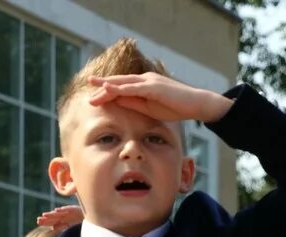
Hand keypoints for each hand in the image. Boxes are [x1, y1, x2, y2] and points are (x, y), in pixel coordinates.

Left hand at [37, 205, 83, 231]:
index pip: (52, 221)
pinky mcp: (74, 209)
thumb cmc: (80, 221)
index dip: (45, 221)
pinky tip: (57, 210)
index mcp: (62, 220)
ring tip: (44, 215)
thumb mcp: (70, 225)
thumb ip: (62, 226)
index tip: (38, 222)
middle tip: (38, 220)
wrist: (90, 215)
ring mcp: (68, 212)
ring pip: (58, 213)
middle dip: (46, 219)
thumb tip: (53, 228)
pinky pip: (68, 209)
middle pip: (53, 217)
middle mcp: (63, 215)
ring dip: (51, 214)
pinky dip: (63, 210)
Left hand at [88, 73, 232, 122]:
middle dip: (103, 86)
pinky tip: (109, 89)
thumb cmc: (177, 107)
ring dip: (107, 86)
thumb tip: (117, 101)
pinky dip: (120, 88)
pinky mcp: (154, 86)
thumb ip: (135, 103)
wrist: (197, 104)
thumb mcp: (151, 108)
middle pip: (119, 82)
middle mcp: (145, 79)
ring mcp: (150, 81)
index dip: (107, 90)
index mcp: (145, 84)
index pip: (122, 86)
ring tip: (94, 89)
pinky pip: (133, 87)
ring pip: (123, 82)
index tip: (95, 96)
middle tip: (88, 89)